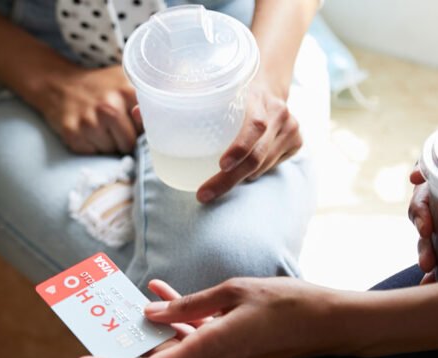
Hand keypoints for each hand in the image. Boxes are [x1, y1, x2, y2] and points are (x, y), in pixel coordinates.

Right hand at [32, 65, 139, 154]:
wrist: (60, 85)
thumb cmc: (100, 88)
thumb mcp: (126, 83)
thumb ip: (147, 102)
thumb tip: (160, 122)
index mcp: (127, 91)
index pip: (147, 128)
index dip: (142, 130)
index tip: (135, 125)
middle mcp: (109, 106)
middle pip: (129, 144)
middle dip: (124, 140)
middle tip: (112, 125)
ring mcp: (89, 121)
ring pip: (111, 152)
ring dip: (108, 144)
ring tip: (99, 127)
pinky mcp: (72, 133)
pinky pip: (93, 154)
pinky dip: (92, 147)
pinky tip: (86, 131)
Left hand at [75, 277, 339, 357]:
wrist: (330, 324)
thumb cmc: (287, 304)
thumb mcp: (234, 292)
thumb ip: (190, 304)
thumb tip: (151, 314)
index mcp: (209, 350)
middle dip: (124, 344)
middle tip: (97, 321)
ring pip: (173, 347)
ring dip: (150, 327)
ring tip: (126, 298)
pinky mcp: (231, 353)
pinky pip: (194, 340)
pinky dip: (177, 322)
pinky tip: (163, 295)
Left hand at [196, 77, 301, 203]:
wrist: (269, 84)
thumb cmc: (234, 92)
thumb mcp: (217, 89)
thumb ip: (187, 101)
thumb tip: (140, 113)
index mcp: (258, 97)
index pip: (254, 126)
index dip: (239, 148)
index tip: (221, 165)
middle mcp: (279, 113)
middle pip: (256, 155)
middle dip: (228, 179)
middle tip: (204, 194)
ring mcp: (291, 128)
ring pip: (262, 166)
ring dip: (238, 179)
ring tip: (214, 186)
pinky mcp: (297, 142)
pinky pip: (271, 167)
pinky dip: (253, 173)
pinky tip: (240, 172)